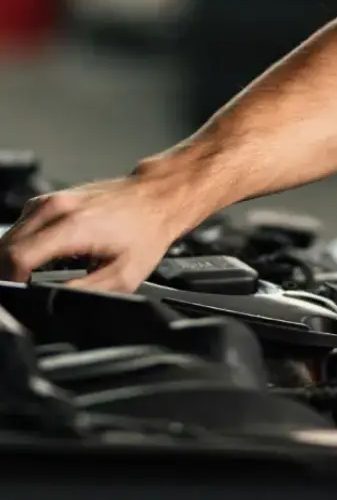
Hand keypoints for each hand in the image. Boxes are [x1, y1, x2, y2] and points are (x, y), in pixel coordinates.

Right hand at [0, 170, 196, 291]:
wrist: (158, 196)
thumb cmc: (147, 230)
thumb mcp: (124, 275)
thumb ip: (85, 292)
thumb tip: (54, 302)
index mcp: (72, 227)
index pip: (16, 257)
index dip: (11, 283)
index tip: (18, 296)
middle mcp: (57, 208)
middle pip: (5, 246)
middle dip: (7, 273)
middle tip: (20, 292)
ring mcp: (52, 200)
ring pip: (9, 235)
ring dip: (11, 259)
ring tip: (27, 278)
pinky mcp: (52, 199)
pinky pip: (21, 225)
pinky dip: (21, 244)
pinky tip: (36, 257)